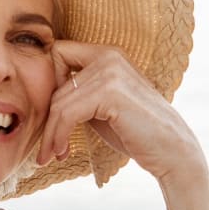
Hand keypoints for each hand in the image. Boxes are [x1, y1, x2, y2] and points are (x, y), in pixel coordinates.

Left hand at [38, 40, 206, 185]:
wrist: (170, 151)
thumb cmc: (134, 132)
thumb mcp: (99, 107)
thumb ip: (77, 95)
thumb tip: (39, 97)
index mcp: (106, 53)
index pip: (57, 55)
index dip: (49, 88)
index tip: (52, 120)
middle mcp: (108, 56)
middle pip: (54, 84)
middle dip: (47, 121)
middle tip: (47, 150)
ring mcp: (110, 71)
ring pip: (58, 103)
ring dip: (50, 134)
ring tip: (50, 156)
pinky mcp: (110, 92)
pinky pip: (67, 114)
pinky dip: (58, 137)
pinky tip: (62, 154)